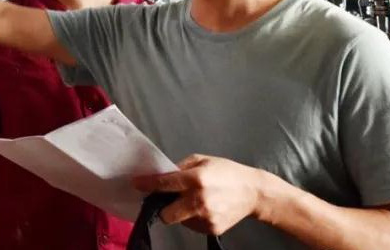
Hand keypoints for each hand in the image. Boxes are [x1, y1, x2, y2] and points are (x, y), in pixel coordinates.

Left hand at [132, 155, 269, 235]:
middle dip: (163, 208)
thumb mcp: (203, 160)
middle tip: (168, 200)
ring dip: (180, 212)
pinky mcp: (212, 229)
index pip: (164, 184)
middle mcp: (199, 200)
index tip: (136, 184)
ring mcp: (206, 217)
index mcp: (196, 179)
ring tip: (195, 200)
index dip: (147, 184)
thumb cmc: (227, 172)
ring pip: (179, 221)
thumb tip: (163, 176)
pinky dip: (193, 218)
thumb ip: (181, 168)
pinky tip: (205, 208)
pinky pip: (192, 225)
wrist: (253, 192)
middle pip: (166, 214)